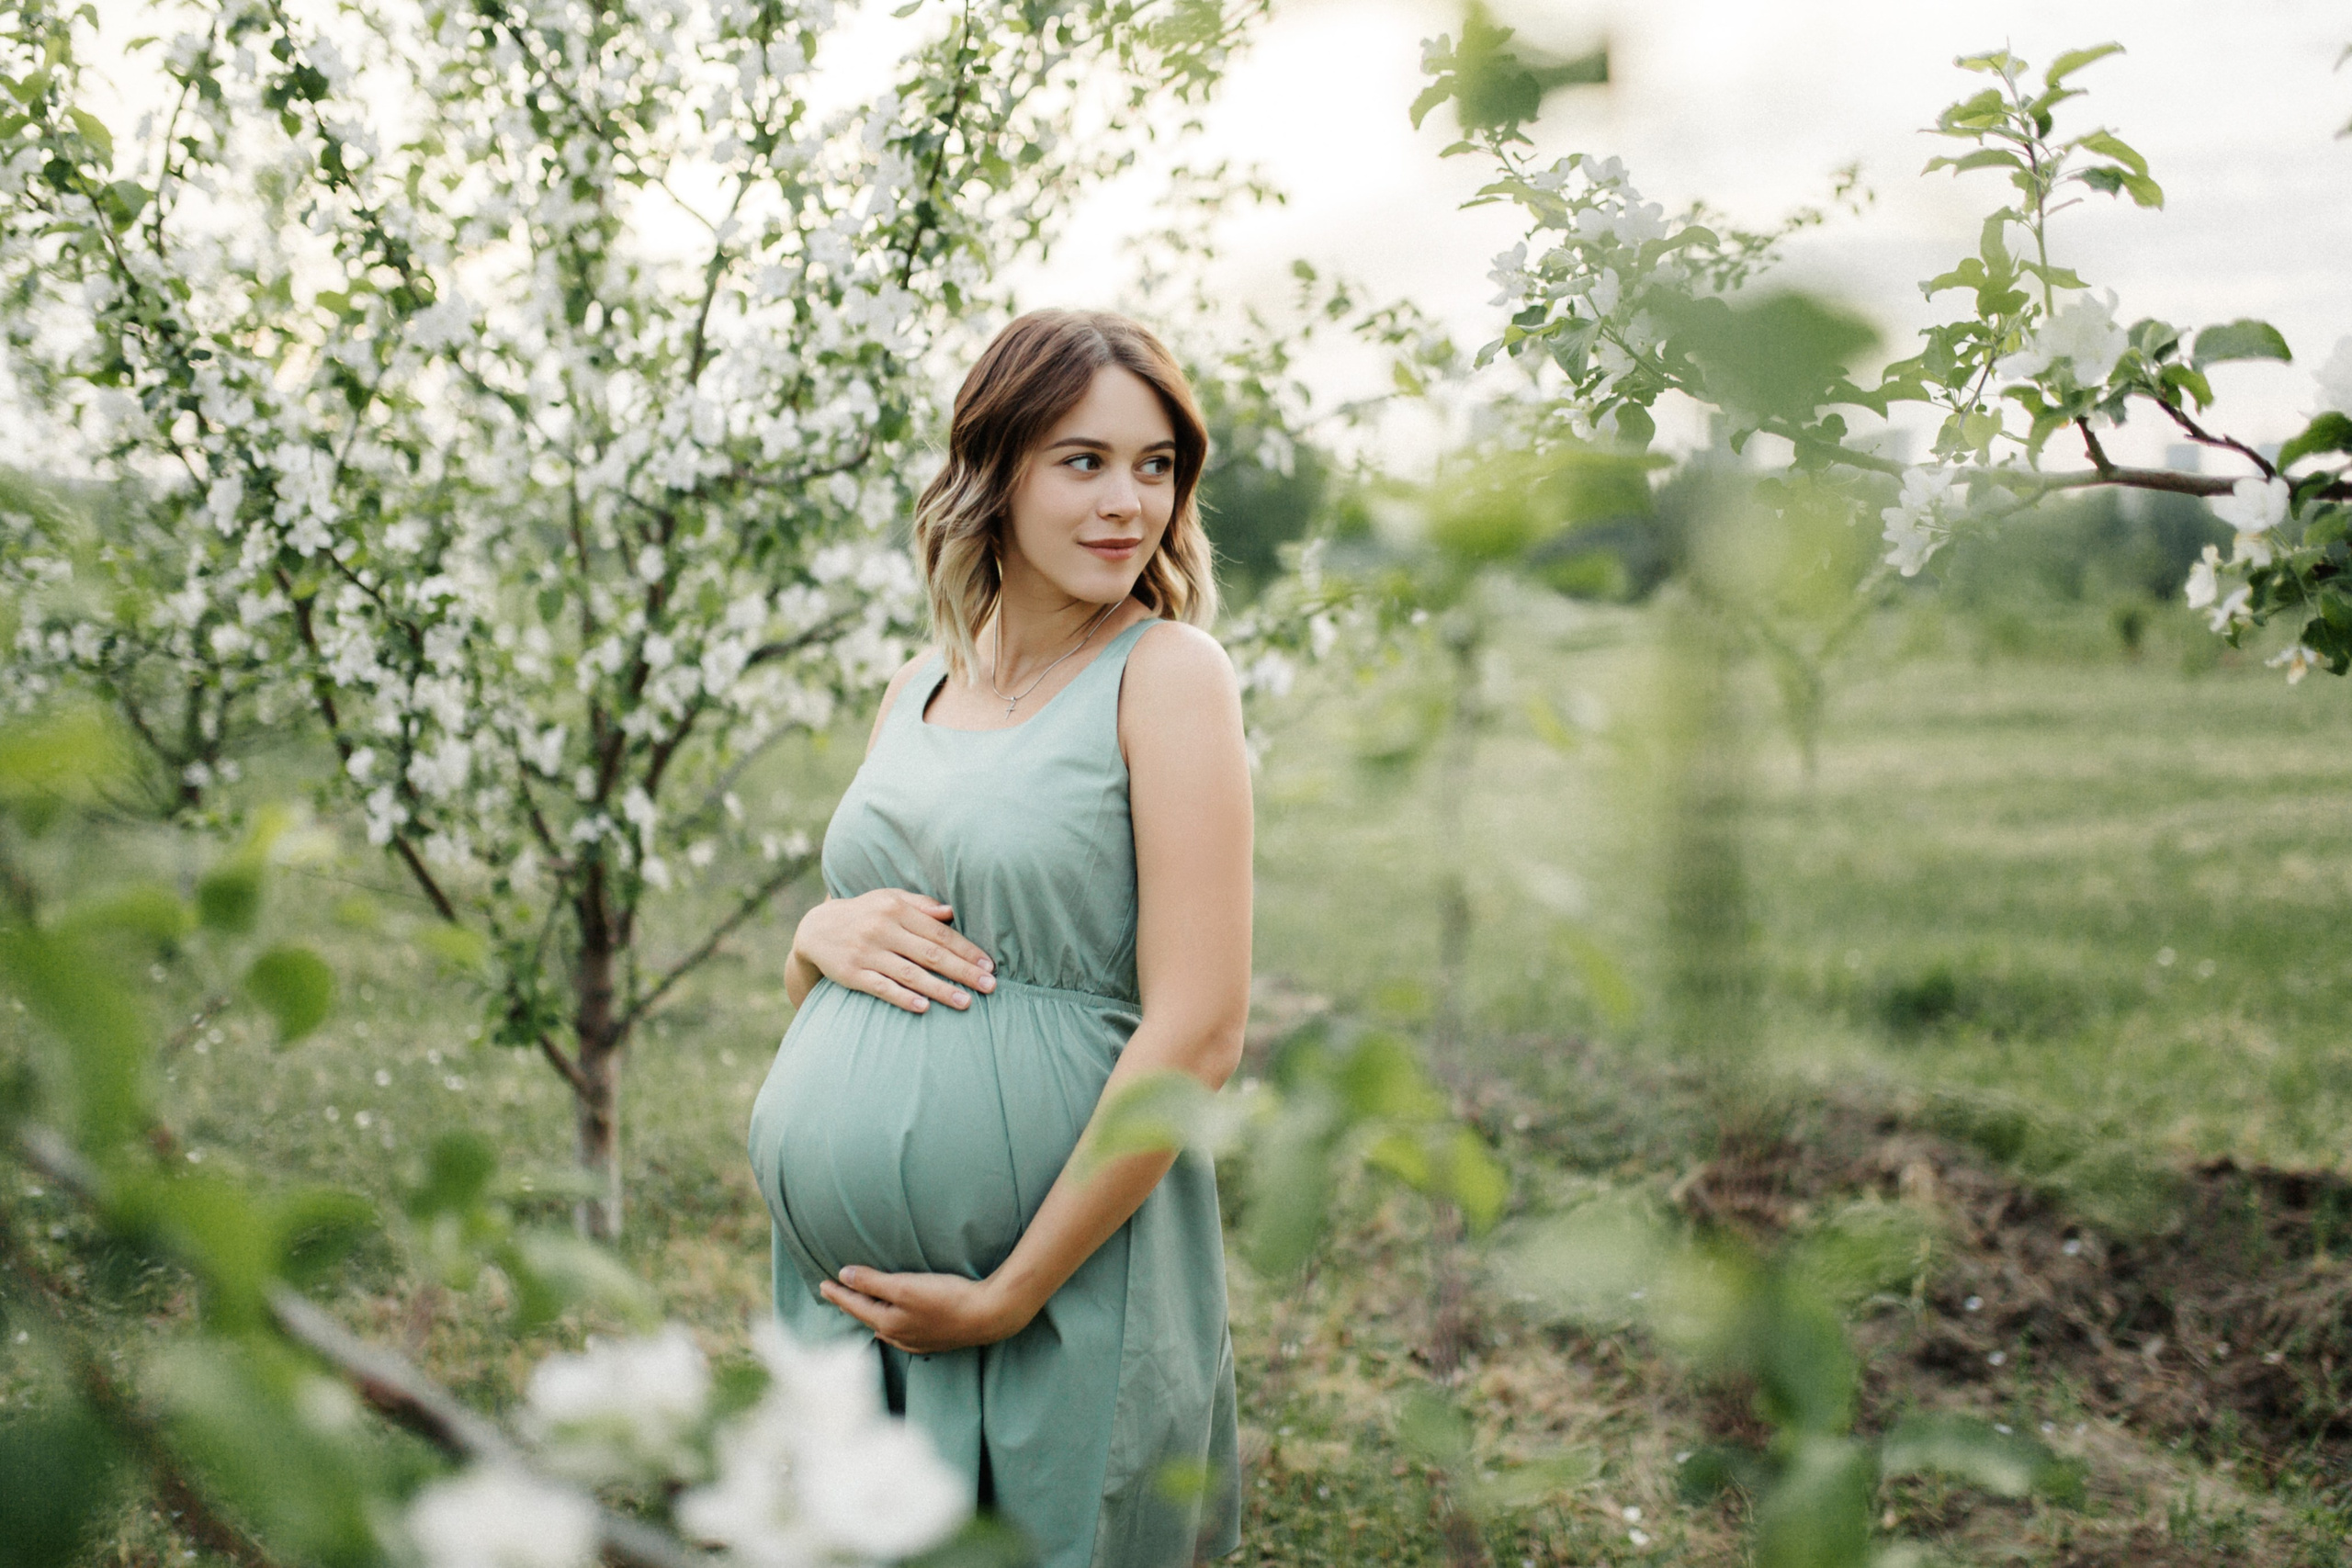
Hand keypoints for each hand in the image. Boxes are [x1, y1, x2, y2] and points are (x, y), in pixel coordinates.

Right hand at [792, 889, 994, 1013]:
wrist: (815, 929)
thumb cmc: (864, 914)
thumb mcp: (888, 899)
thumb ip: (920, 905)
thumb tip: (951, 911)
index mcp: (896, 909)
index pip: (939, 932)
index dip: (966, 949)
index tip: (989, 964)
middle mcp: (882, 929)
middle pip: (930, 953)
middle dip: (963, 971)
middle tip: (990, 985)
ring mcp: (867, 952)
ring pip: (910, 973)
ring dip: (940, 989)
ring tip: (966, 1002)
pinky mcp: (852, 973)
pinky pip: (881, 987)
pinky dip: (903, 997)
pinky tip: (924, 1007)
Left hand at [819, 1266, 1035, 1353]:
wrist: (988, 1315)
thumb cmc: (947, 1298)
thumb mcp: (905, 1286)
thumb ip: (872, 1282)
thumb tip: (843, 1276)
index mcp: (888, 1323)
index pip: (854, 1305)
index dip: (838, 1293)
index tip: (822, 1284)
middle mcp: (899, 1336)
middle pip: (867, 1317)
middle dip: (850, 1305)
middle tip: (836, 1294)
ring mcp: (917, 1341)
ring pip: (884, 1326)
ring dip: (870, 1314)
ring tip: (862, 1305)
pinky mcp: (934, 1339)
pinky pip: (902, 1332)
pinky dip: (890, 1322)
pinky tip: (895, 1322)